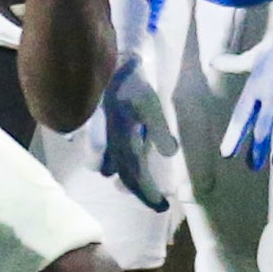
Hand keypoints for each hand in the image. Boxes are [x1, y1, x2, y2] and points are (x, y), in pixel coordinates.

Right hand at [99, 52, 179, 210]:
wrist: (114, 64)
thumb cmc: (134, 84)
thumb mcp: (152, 106)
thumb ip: (160, 131)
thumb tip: (170, 154)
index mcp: (124, 144)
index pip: (135, 178)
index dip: (148, 195)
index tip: (163, 206)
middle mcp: (112, 145)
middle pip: (124, 176)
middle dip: (139, 191)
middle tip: (156, 202)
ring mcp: (104, 137)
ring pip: (109, 167)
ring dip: (124, 177)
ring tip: (137, 182)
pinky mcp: (103, 128)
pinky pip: (104, 154)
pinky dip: (113, 163)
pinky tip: (118, 161)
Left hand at [219, 10, 272, 169]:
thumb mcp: (255, 54)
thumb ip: (235, 63)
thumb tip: (214, 61)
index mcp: (256, 86)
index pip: (241, 117)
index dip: (235, 136)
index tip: (228, 153)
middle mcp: (271, 98)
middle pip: (261, 131)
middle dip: (256, 151)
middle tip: (252, 167)